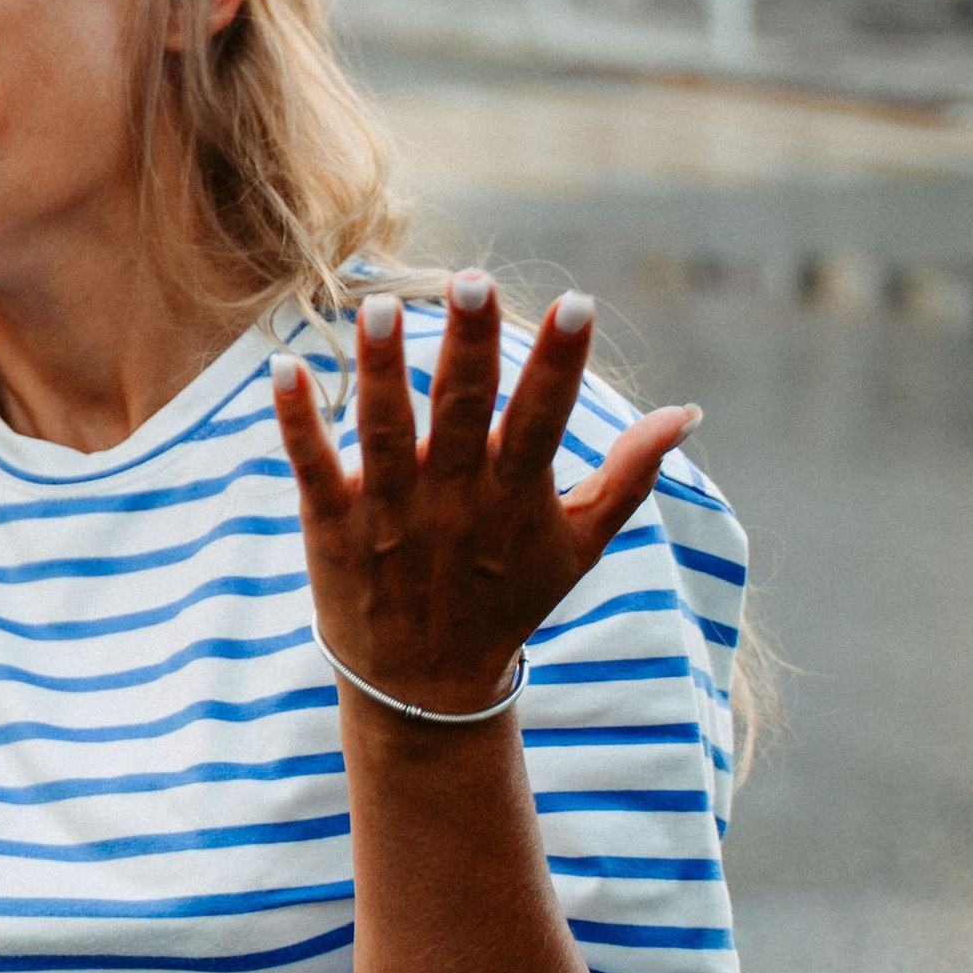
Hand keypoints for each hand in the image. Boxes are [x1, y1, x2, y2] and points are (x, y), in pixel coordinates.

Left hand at [272, 275, 699, 716]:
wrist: (426, 691)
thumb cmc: (507, 601)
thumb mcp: (578, 546)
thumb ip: (629, 476)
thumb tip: (687, 413)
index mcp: (515, 497)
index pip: (545, 421)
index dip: (561, 365)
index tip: (577, 304)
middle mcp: (454, 500)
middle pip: (463, 412)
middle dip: (470, 347)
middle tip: (473, 282)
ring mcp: (390, 514)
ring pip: (385, 432)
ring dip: (382, 371)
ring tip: (380, 308)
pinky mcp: (333, 528)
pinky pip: (312, 468)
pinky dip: (297, 422)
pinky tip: (284, 367)